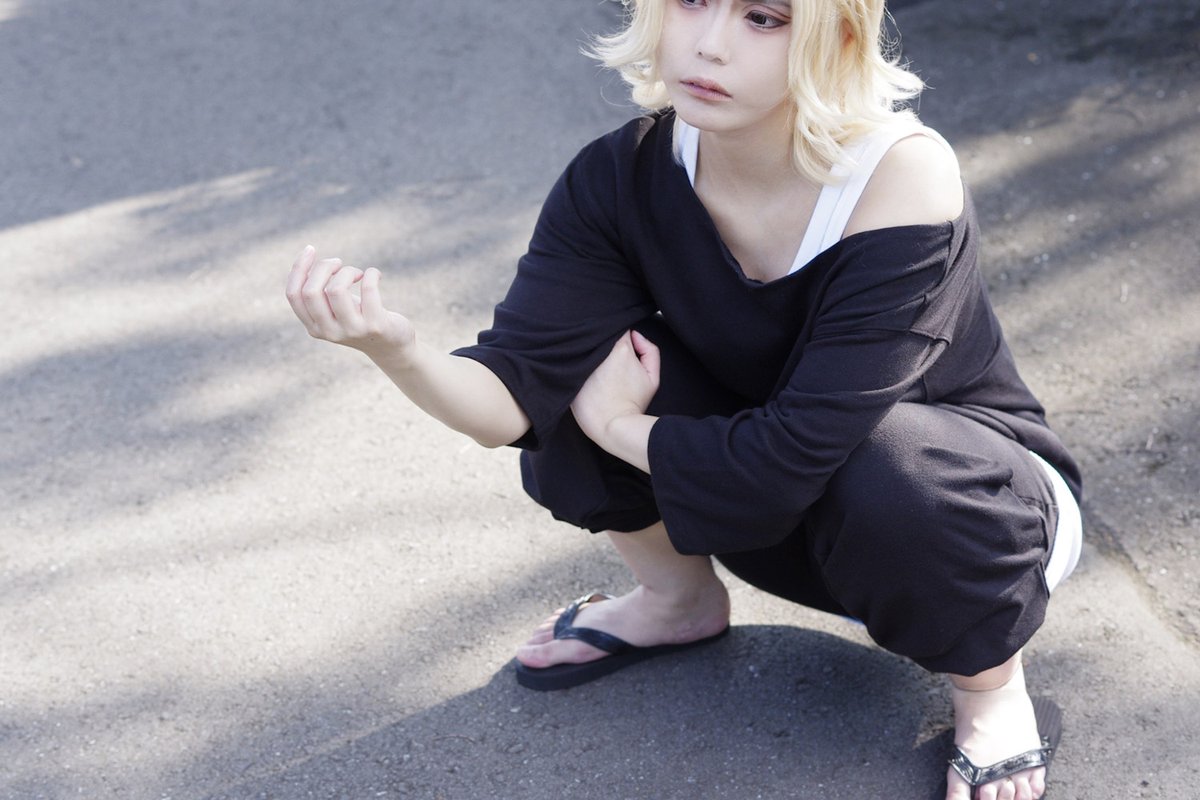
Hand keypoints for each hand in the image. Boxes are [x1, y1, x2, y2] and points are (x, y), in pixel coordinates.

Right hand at [285, 245, 414, 363]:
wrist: (391, 345)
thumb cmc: (358, 317)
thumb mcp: (334, 308)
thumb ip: (318, 292)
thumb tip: (307, 261)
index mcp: (313, 327)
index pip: (293, 295)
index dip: (299, 268)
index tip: (311, 250)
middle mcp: (329, 332)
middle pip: (311, 291)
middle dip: (324, 267)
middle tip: (339, 263)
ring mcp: (352, 330)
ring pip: (336, 289)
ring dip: (347, 271)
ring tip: (358, 273)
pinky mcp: (375, 325)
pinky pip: (368, 288)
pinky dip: (371, 273)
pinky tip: (374, 274)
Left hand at [571, 330, 660, 444]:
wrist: (613, 427)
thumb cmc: (634, 403)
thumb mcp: (652, 377)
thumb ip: (650, 350)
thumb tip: (636, 336)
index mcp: (619, 349)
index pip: (617, 328)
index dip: (621, 336)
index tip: (622, 346)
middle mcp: (598, 352)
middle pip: (599, 337)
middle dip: (604, 343)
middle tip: (609, 357)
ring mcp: (582, 362)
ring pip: (585, 348)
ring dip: (590, 353)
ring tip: (597, 367)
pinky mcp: (568, 374)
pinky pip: (572, 362)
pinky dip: (577, 364)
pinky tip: (585, 375)